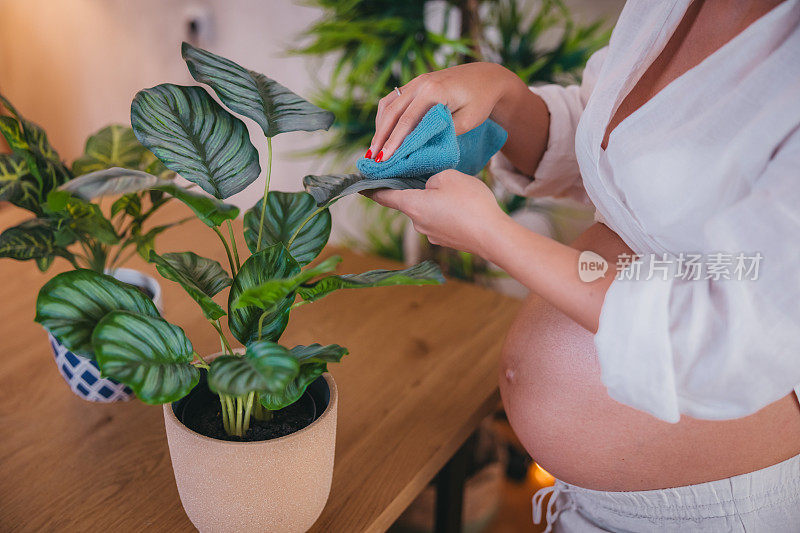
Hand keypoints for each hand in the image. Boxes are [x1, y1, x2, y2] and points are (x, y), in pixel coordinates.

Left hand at [367, 170, 508, 257]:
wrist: (493, 236)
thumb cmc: (470, 203)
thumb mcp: (448, 176)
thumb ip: (432, 177)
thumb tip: (429, 187)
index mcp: (412, 205)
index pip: (384, 196)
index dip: (371, 188)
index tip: (360, 184)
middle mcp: (417, 222)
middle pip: (409, 201)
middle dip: (418, 189)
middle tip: (432, 176)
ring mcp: (432, 234)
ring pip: (428, 210)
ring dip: (436, 201)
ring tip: (458, 192)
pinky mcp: (447, 240)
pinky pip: (441, 220)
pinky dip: (447, 212)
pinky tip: (464, 207)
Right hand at [368, 62, 519, 160]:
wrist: (487, 78)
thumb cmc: (481, 101)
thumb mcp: (467, 121)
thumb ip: (443, 132)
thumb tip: (418, 147)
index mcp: (434, 91)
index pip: (407, 120)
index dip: (394, 141)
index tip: (384, 159)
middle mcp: (421, 83)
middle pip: (392, 112)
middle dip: (380, 137)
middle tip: (372, 159)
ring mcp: (417, 81)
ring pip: (389, 104)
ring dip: (380, 126)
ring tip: (374, 149)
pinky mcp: (416, 83)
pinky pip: (394, 99)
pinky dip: (386, 116)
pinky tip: (383, 132)